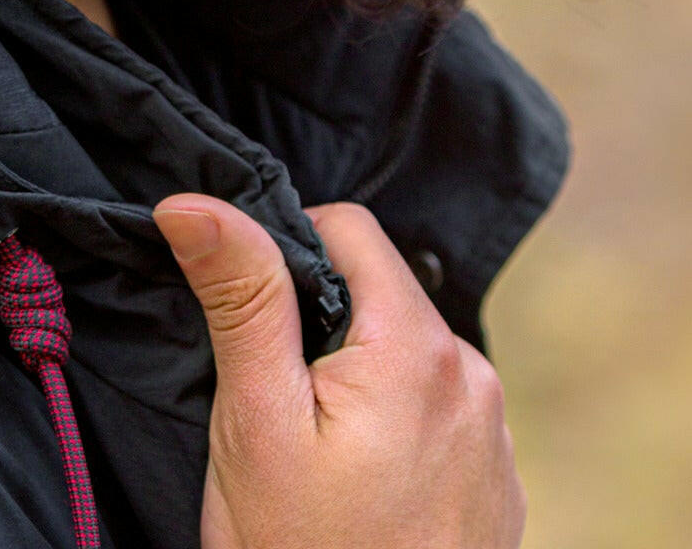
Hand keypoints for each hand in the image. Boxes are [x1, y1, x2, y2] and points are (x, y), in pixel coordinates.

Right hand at [153, 196, 524, 548]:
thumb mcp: (255, 420)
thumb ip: (241, 296)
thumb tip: (194, 200)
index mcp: (420, 349)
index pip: (349, 228)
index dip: (285, 250)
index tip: (249, 318)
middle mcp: (475, 380)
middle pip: (378, 293)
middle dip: (319, 324)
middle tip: (272, 403)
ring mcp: (495, 439)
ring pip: (404, 354)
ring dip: (356, 376)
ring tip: (313, 457)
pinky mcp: (497, 487)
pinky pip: (435, 414)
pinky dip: (391, 427)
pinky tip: (356, 491)